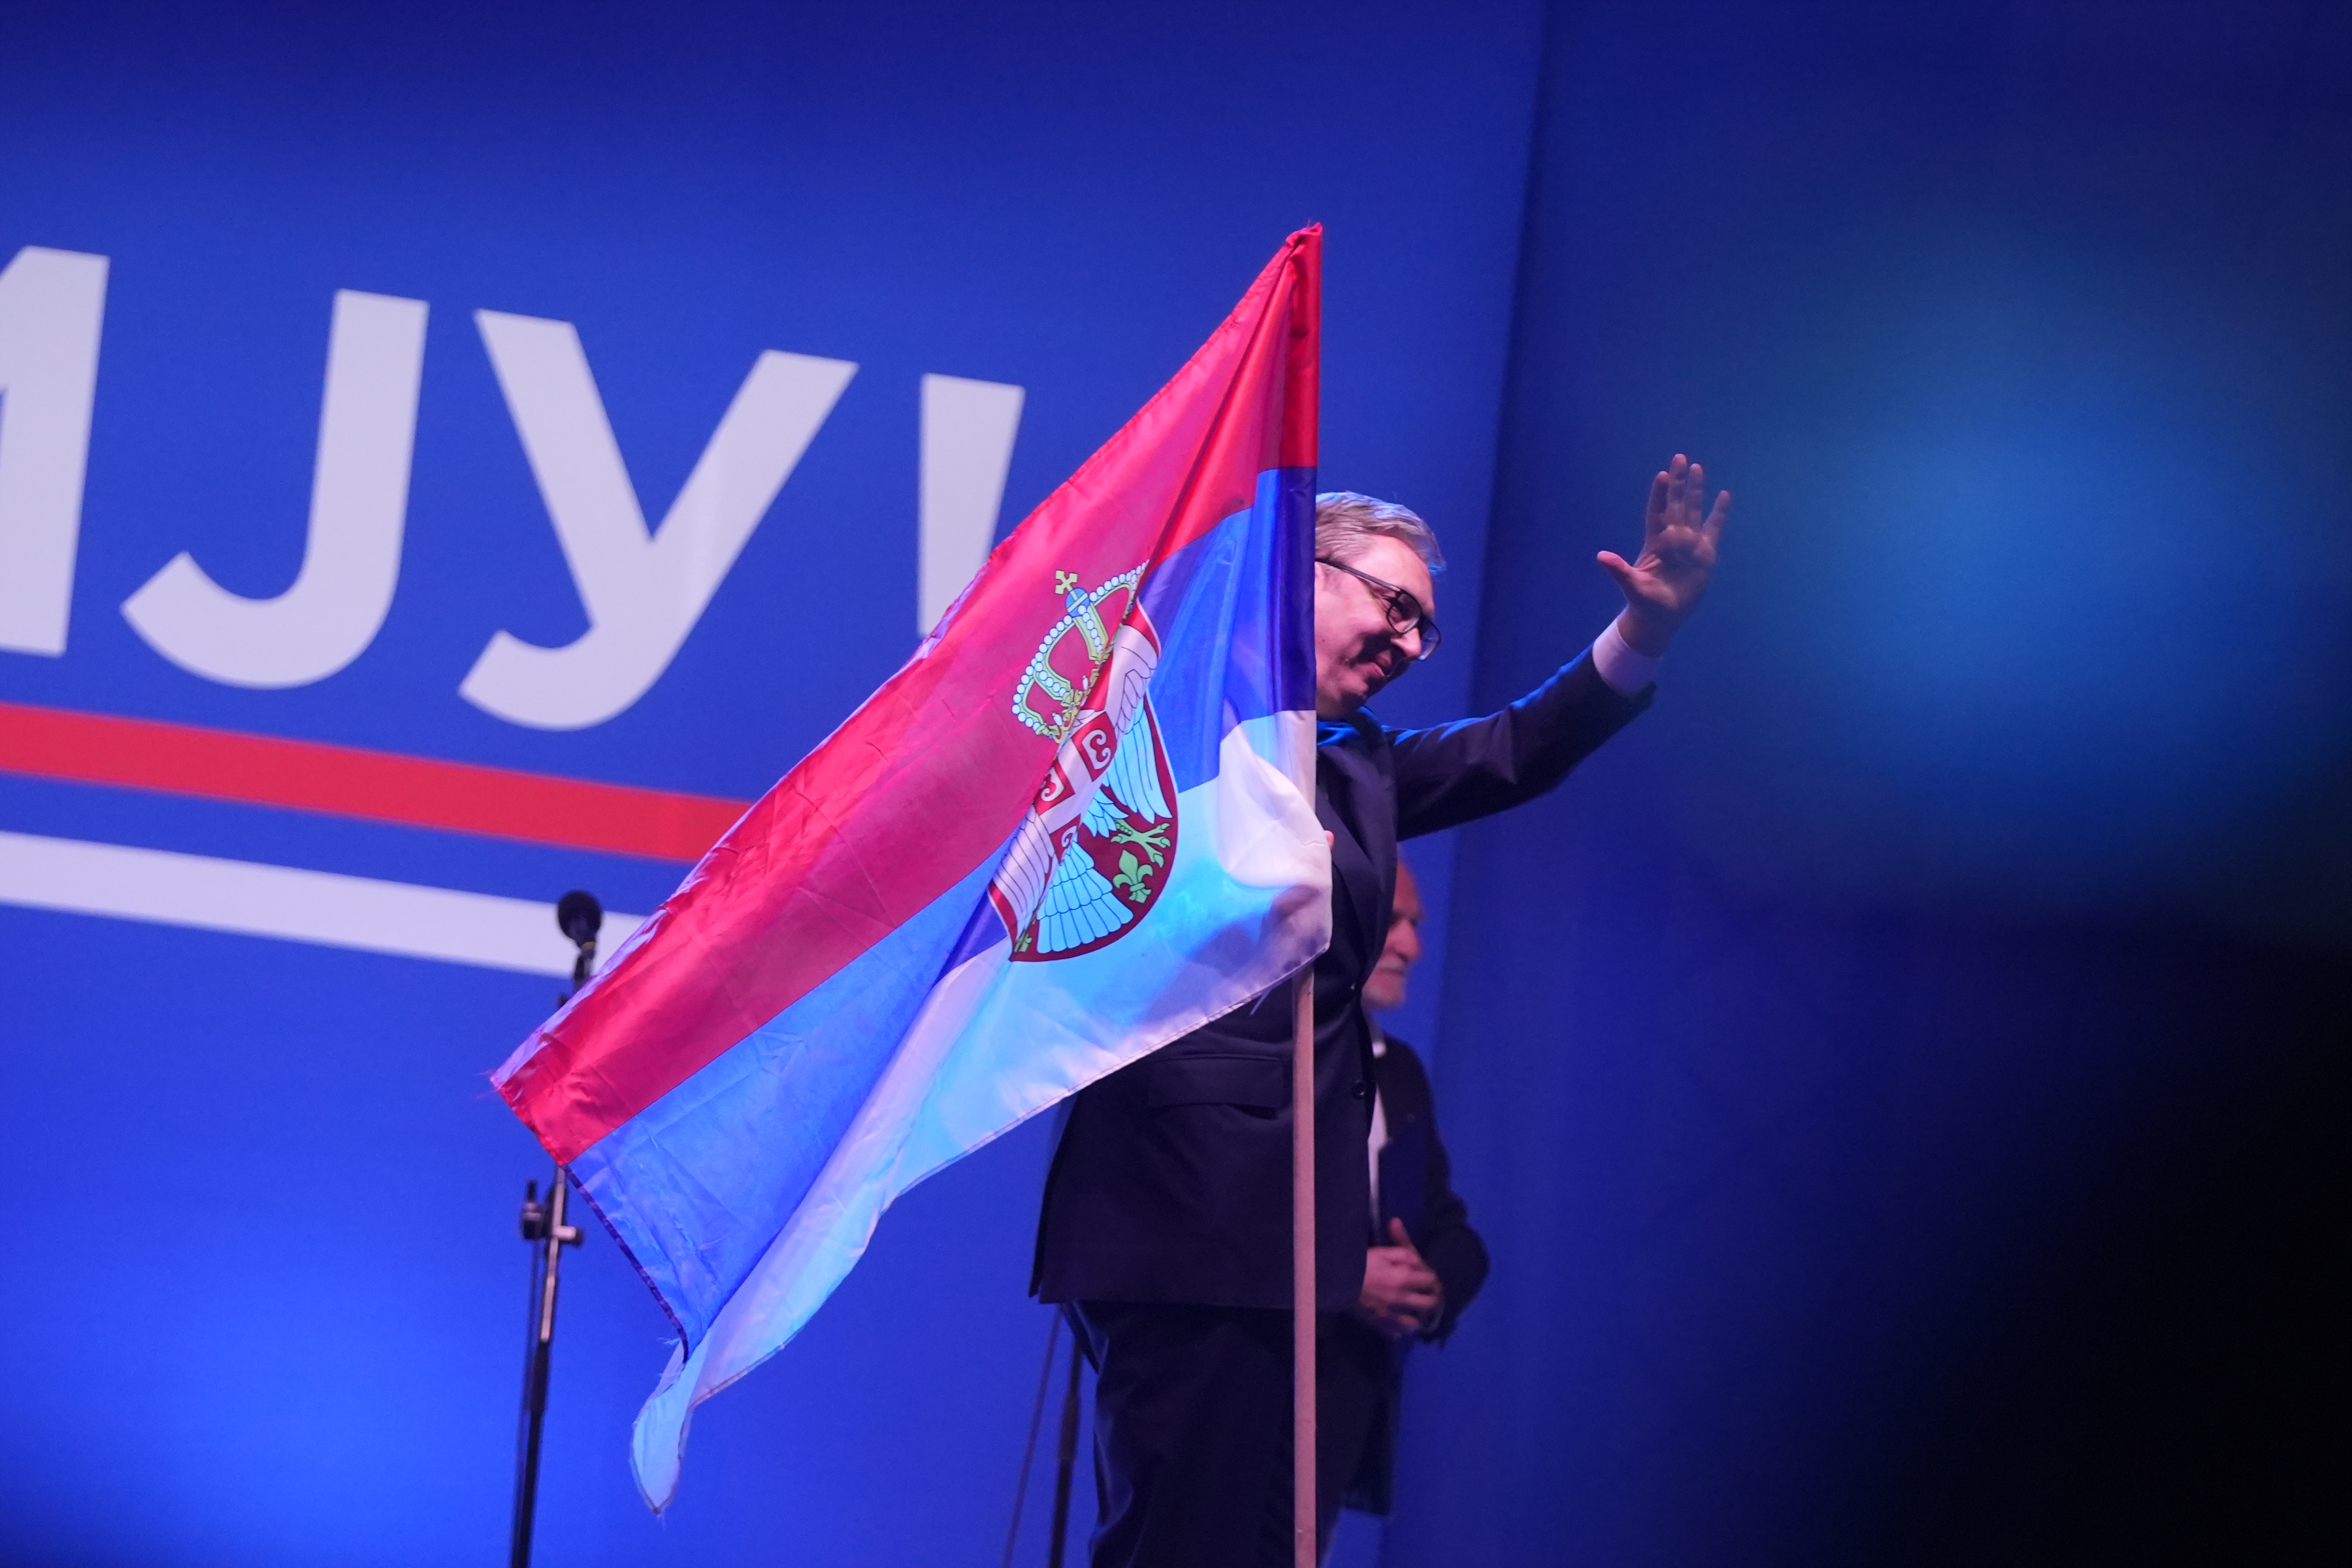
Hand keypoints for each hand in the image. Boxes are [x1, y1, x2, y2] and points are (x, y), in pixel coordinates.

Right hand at [1352, 1219, 1444, 1340]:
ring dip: (1416, 1318)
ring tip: (1414, 1313)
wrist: (1336, 1281)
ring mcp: (1391, 1315)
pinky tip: (1398, 1324)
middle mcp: (1401, 1299)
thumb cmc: (1360, 1263)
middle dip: (1432, 1299)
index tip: (1427, 1277)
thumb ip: (1405, 1256)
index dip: (1431, 1278)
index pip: (1431, 1281)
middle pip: (1429, 1304)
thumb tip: (1419, 1262)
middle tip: (1428, 1296)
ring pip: (1414, 1324)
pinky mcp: (1379, 1324)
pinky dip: (1399, 1330)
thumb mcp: (1383, 1253)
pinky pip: (1395, 1333)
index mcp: (1403, 1279)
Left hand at [1597, 453, 1729, 655]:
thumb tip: (1600, 557)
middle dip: (1678, 482)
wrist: (1663, 617)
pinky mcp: (1705, 554)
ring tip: (1697, 467)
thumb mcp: (1631, 586)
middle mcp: (1672, 538)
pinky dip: (1719, 513)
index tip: (1662, 475)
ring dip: (1696, 490)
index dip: (1659, 495)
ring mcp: (1689, 544)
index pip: (1657, 512)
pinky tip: (1724, 495)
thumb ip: (1619, 570)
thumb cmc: (1644, 602)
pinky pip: (1714, 529)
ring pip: (1694, 510)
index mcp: (1655, 543)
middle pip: (1676, 504)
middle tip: (1680, 457)